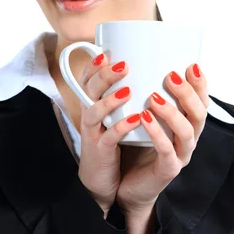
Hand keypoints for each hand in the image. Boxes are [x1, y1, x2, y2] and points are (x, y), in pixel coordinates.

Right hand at [77, 53, 143, 215]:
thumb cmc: (113, 145)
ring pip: (94, 112)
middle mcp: (89, 116)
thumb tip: (146, 73)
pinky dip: (121, 127)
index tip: (106, 52)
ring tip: (128, 89)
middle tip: (123, 64)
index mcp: (93, 105)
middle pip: (88, 90)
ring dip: (110, 99)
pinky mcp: (100, 151)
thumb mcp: (114, 118)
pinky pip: (109, 137)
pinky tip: (136, 119)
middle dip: (104, 75)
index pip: (87, 80)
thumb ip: (124, 97)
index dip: (94, 66)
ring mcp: (93, 134)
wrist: (101, 180)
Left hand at [116, 64, 208, 215]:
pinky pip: (165, 150)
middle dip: (187, 93)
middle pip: (198, 113)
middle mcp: (187, 138)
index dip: (200, 84)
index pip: (200, 101)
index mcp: (184, 124)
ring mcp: (180, 155)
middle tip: (171, 76)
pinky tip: (144, 119)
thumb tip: (132, 63)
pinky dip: (157, 133)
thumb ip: (142, 96)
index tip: (191, 64)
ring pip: (186, 131)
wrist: (126, 184)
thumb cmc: (133, 146)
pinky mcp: (167, 170)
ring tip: (155, 96)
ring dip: (171, 111)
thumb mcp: (139, 116)